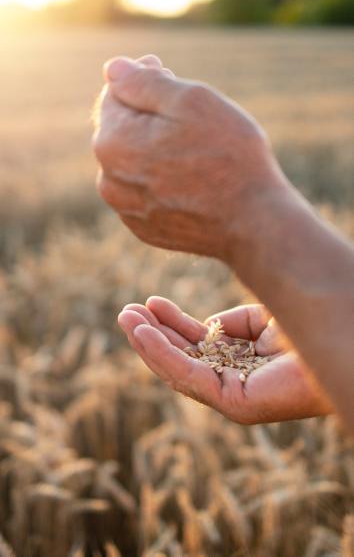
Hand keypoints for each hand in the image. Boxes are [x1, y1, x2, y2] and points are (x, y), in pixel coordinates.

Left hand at [93, 54, 287, 262]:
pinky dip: (161, 183)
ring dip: (155, 151)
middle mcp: (109, 181)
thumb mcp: (189, 101)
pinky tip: (192, 183)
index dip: (144, 81)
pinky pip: (146, 194)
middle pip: (122, 132)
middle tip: (190, 117)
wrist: (252, 222)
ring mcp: (127, 211)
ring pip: (134, 165)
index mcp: (112, 143)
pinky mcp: (146, 230)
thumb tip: (113, 70)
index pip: (114, 95)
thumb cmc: (227, 157)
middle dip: (149, 117)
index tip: (172, 76)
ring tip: (195, 153)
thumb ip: (143, 82)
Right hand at [117, 297, 332, 424]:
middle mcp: (236, 380)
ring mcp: (235, 395)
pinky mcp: (237, 404)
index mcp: (241, 361)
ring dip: (150, 344)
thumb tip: (207, 327)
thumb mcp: (260, 318)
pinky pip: (189, 376)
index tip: (150, 302)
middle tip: (127, 311)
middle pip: (184, 358)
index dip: (172, 324)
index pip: (198, 345)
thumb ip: (231, 323)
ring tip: (126, 317)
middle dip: (153, 334)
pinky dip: (163, 355)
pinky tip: (143, 333)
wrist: (341, 335)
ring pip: (180, 369)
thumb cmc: (307, 327)